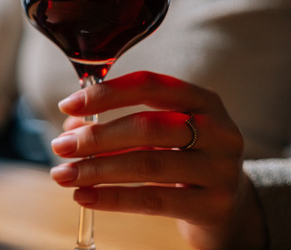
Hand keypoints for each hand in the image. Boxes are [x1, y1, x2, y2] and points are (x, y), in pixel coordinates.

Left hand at [49, 71, 266, 249]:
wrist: (229, 206)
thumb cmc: (184, 160)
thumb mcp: (163, 134)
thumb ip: (121, 125)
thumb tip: (70, 128)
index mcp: (204, 100)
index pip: (151, 85)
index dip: (107, 93)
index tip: (68, 105)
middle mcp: (219, 130)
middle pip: (148, 126)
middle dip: (97, 136)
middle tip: (60, 146)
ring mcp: (220, 169)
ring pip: (148, 164)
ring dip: (97, 169)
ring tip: (64, 175)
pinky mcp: (213, 206)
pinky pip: (153, 200)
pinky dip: (113, 198)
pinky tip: (85, 197)